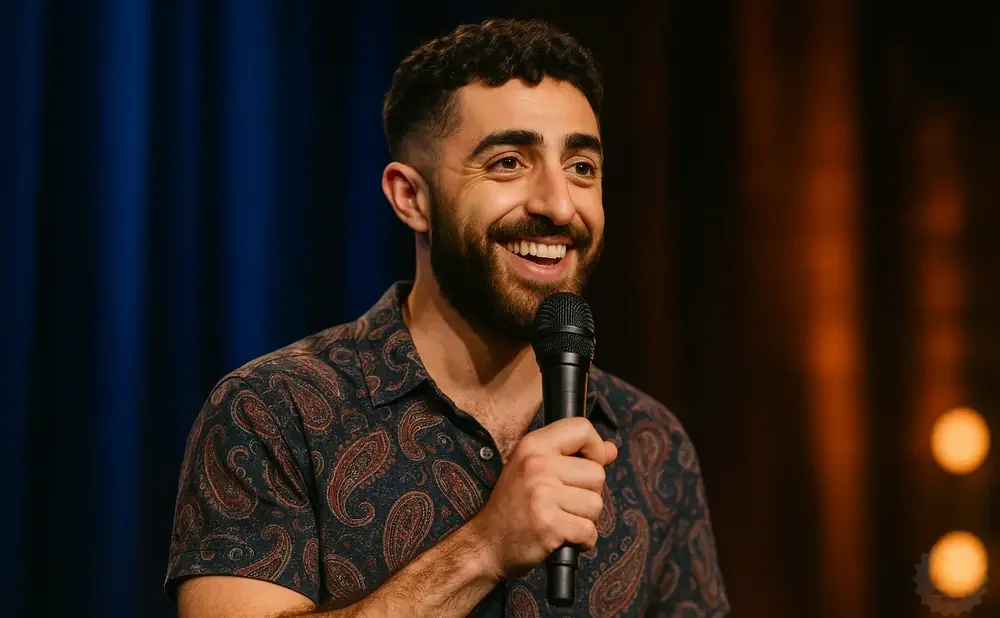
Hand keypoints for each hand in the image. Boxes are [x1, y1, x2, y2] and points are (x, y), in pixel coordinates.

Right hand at [467, 417, 617, 581]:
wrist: (487, 544)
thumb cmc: (514, 506)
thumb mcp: (535, 468)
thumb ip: (573, 456)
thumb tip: (611, 450)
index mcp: (532, 445)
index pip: (582, 428)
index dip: (594, 448)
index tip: (586, 465)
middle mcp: (536, 465)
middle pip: (597, 473)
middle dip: (588, 494)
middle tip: (562, 503)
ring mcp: (542, 494)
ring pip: (596, 504)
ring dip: (585, 519)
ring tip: (559, 520)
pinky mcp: (549, 525)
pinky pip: (589, 531)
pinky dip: (582, 541)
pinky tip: (561, 537)